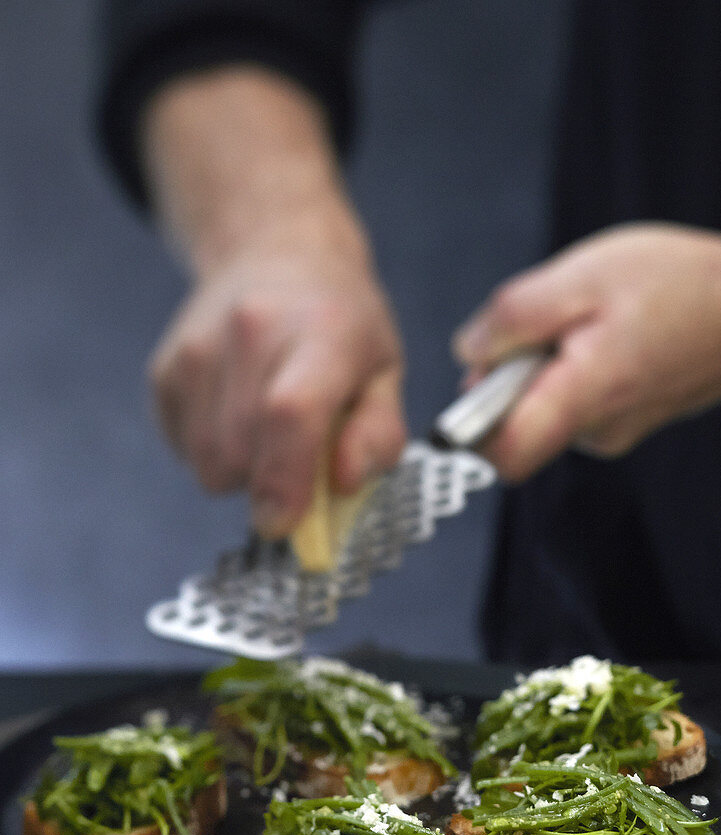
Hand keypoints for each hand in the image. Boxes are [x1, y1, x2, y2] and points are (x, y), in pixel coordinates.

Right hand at [141, 68, 405, 536]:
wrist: (277, 255)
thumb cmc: (342, 327)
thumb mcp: (386, 374)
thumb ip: (378, 435)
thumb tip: (342, 483)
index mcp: (322, 332)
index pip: (290, 412)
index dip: (284, 480)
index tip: (283, 524)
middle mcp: (250, 330)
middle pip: (243, 450)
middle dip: (272, 481)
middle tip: (300, 455)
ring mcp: (197, 347)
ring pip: (207, 460)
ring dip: (242, 470)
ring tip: (269, 429)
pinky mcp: (165, 369)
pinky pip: (184, 449)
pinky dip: (214, 451)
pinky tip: (238, 414)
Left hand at [453, 223, 720, 479]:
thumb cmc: (683, 286)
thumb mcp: (583, 275)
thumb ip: (513, 319)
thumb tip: (467, 353)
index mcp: (581, 399)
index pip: (500, 456)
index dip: (471, 422)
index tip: (485, 373)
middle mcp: (593, 434)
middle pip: (509, 424)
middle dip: (508, 370)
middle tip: (552, 321)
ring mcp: (608, 434)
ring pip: (538, 406)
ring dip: (542, 361)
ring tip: (591, 321)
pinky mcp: (617, 423)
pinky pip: (567, 400)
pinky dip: (569, 365)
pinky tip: (605, 334)